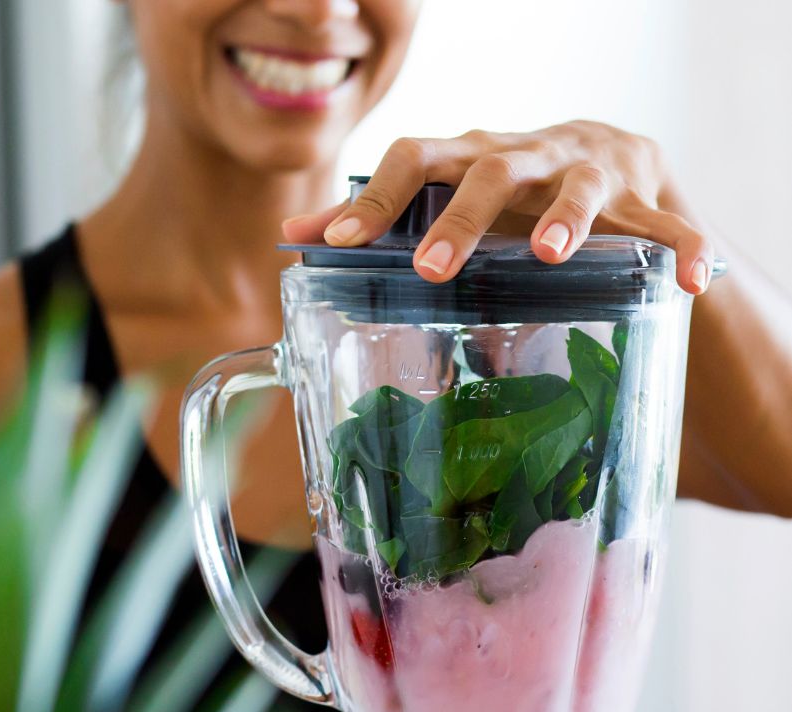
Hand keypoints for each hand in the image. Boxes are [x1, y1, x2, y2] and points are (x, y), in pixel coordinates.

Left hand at [283, 121, 712, 294]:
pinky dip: (683, 247)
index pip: (414, 160)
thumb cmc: (505, 188)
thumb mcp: (443, 194)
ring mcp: (588, 172)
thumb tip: (292, 236)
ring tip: (549, 254)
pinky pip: (669, 223)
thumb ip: (376, 216)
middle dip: (461, 218)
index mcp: (469, 156)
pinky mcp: (644, 197)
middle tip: (432, 269)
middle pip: (490, 172)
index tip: (338, 244)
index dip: (376, 200)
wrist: (605, 157)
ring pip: (580, 186)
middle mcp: (525, 156)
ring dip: (567, 218)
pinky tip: (691, 282)